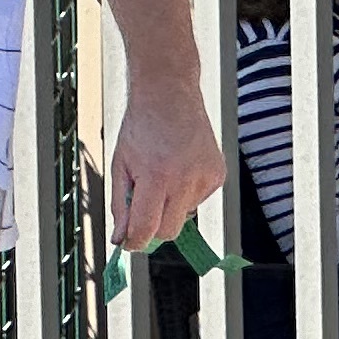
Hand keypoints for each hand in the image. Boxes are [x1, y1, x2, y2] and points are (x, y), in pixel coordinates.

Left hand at [102, 80, 225, 255]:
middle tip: (141, 211)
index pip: (147, 229)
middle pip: (169, 231)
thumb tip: (121, 239)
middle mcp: (185, 179)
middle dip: (153, 229)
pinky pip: (198, 200)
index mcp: (156, 177)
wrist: (169, 95)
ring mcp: (206, 177)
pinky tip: (179, 167)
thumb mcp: (120, 165)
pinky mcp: (218, 175)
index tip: (128, 243)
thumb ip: (120, 205)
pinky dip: (185, 193)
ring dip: (170, 206)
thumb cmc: (140, 128)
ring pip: (183, 215)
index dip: (135, 242)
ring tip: (162, 174)